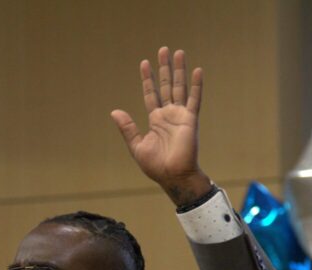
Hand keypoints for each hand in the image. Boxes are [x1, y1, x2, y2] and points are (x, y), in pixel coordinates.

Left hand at [111, 46, 213, 206]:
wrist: (173, 176)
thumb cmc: (156, 166)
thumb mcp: (137, 146)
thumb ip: (127, 128)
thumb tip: (114, 111)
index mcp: (155, 120)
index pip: (151, 94)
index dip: (148, 79)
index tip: (145, 63)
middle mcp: (168, 114)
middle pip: (165, 85)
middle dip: (164, 68)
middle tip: (163, 50)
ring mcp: (180, 115)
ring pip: (179, 87)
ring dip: (179, 70)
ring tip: (178, 52)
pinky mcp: (190, 119)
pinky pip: (194, 99)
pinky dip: (196, 85)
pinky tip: (197, 70)